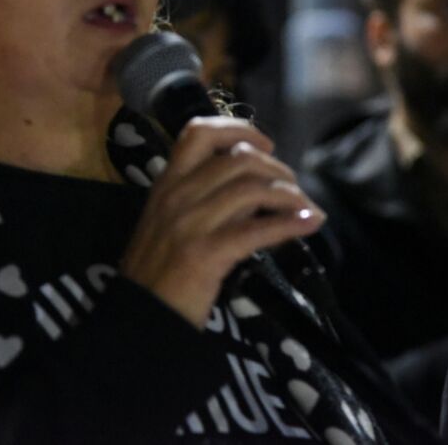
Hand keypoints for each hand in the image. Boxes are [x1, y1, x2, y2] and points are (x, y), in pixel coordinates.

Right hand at [119, 116, 325, 328]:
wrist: (139, 319)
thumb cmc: (157, 272)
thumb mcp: (171, 223)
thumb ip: (206, 200)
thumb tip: (257, 188)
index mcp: (167, 183)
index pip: (198, 132)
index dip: (238, 129)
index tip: (265, 143)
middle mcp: (177, 195)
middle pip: (238, 159)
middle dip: (276, 169)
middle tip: (294, 188)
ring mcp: (189, 224)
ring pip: (252, 189)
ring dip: (290, 196)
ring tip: (306, 208)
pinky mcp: (204, 255)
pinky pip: (256, 230)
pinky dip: (289, 224)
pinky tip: (308, 224)